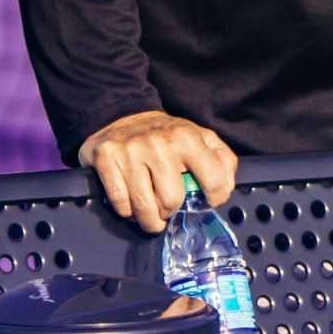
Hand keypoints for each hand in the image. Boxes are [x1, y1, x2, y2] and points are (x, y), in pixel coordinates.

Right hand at [78, 110, 236, 233]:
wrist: (124, 114)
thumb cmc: (167, 134)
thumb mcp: (201, 138)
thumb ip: (221, 160)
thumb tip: (225, 188)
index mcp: (188, 138)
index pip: (214, 180)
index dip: (214, 198)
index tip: (208, 202)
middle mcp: (159, 144)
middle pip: (172, 200)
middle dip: (171, 211)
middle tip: (168, 208)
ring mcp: (131, 152)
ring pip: (144, 207)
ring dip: (149, 219)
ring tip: (152, 215)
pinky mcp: (107, 159)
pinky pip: (120, 203)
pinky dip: (126, 211)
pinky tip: (131, 205)